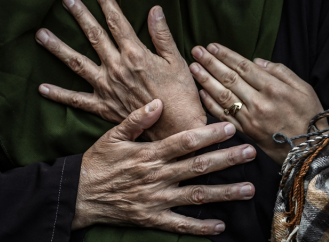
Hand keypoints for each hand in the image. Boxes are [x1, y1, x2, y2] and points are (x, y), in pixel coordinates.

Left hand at [36, 0, 205, 140]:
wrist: (175, 129)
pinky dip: (58, 94)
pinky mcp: (103, 106)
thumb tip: (155, 9)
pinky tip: (42, 87)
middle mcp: (116, 67)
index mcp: (135, 54)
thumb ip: (162, 34)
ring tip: (41, 34)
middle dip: (80, 15)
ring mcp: (107, 87)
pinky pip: (76, 100)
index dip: (108, 4)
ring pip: (77, 63)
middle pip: (94, 36)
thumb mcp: (176, 60)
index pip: (118, 23)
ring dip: (58, 48)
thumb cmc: (181, 95)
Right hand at [72, 99, 256, 234]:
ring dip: (224, 193)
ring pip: (195, 195)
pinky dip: (199, 227)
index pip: (185, 141)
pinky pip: (179, 224)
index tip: (231, 127)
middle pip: (198, 166)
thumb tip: (158, 102)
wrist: (78, 195)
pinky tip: (220, 226)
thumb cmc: (97, 162)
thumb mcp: (112, 135)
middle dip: (227, 159)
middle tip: (251, 152)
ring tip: (248, 189)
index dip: (209, 134)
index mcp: (149, 154)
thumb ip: (136, 119)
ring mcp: (156, 199)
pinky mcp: (151, 218)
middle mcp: (157, 176)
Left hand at [189, 43, 326, 163]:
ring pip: (223, 95)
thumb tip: (258, 61)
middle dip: (211, 63)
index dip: (226, 55)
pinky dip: (211, 104)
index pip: (244, 67)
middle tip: (196, 50)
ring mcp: (250, 118)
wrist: (310, 151)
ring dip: (206, 80)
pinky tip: (201, 92)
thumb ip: (281, 71)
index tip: (212, 46)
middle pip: (229, 78)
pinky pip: (224, 116)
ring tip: (193, 67)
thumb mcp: (304, 88)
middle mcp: (259, 102)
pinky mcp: (245, 132)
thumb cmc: (310, 116)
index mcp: (274, 88)